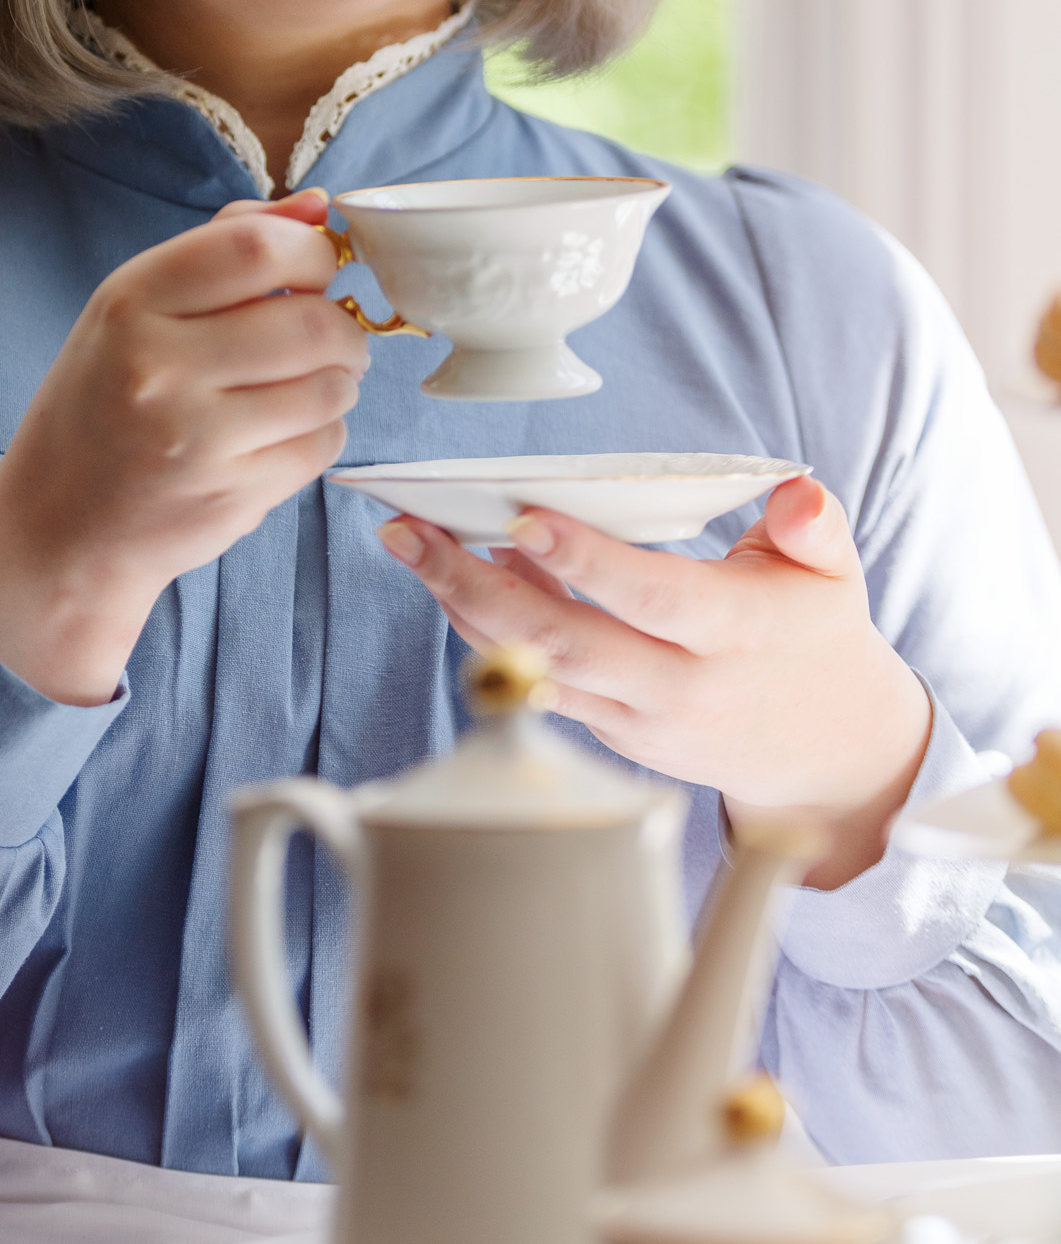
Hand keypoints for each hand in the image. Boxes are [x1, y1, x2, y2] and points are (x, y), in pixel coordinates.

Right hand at [0, 188, 366, 704]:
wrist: (57, 530)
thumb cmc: (101, 406)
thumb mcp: (132, 311)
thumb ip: (222, 248)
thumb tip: (317, 207)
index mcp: (130, 304)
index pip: (257, 249)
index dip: (312, 251)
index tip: (317, 269)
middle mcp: (160, 369)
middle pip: (310, 321)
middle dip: (341, 325)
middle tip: (329, 336)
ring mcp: (198, 440)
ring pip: (330, 387)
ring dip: (338, 380)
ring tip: (306, 384)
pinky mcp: (231, 498)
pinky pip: (323, 445)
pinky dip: (322, 432)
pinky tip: (283, 433)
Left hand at [378, 476, 931, 888]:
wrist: (826, 752)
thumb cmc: (816, 638)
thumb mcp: (833, 575)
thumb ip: (813, 527)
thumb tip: (797, 492)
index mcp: (735, 633)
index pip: (652, 597)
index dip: (586, 563)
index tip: (522, 520)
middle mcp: (680, 686)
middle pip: (564, 643)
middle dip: (476, 586)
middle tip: (410, 532)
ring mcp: (639, 720)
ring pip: (536, 669)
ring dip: (464, 608)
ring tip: (410, 546)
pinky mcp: (613, 736)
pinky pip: (541, 683)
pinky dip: (494, 634)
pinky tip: (458, 579)